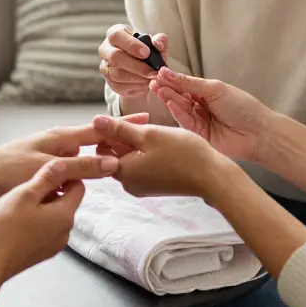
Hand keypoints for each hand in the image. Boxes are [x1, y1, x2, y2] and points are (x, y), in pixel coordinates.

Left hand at [0, 114, 148, 204]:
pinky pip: (66, 176)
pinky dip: (71, 184)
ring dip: (88, 172)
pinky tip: (72, 193)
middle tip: (134, 152)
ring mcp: (50, 157)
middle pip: (92, 146)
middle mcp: (57, 144)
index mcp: (61, 137)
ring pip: (79, 165)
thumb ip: (82, 166)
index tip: (145, 118)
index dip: (123, 125)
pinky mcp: (42, 171)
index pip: (100, 129)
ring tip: (100, 176)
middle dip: (110, 151)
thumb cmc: (9, 169)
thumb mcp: (50, 167)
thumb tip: (113, 163)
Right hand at [0, 158, 110, 281]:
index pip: (79, 187)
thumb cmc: (5, 227)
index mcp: (65, 215)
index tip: (45, 173)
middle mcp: (66, 232)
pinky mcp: (42, 253)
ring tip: (19, 205)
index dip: (64, 176)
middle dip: (52, 192)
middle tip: (27, 188)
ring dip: (43, 208)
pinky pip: (46, 231)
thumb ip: (47, 178)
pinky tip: (17, 221)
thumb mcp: (24, 194)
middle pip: (67, 203)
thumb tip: (63, 164)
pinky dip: (37, 223)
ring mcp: (54, 245)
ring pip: (55, 217)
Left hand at [92, 115, 233, 199]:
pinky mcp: (153, 186)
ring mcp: (140, 186)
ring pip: (129, 158)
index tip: (134, 120)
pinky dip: (146, 153)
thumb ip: (119, 129)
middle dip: (125, 134)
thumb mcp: (149, 134)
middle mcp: (127, 183)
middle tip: (145, 121)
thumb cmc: (183, 154)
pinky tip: (162, 144)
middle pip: (115, 152)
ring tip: (155, 131)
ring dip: (137, 142)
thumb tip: (94, 121)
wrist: (212, 177)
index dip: (114, 128)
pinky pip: (141, 166)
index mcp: (122, 171)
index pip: (102, 145)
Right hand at [98, 24, 168, 97]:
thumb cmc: (147, 49)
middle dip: (136, 66)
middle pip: (114, 56)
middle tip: (153, 71)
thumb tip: (157, 43)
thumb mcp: (154, 42)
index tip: (147, 53)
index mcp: (114, 34)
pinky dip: (136, 87)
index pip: (116, 35)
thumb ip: (159, 41)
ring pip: (116, 74)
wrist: (140, 66)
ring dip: (137, 78)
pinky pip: (119, 86)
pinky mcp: (109, 82)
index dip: (131, 45)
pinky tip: (147, 83)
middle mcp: (105, 49)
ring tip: (152, 78)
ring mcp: (105, 67)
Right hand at [145, 68, 272, 162]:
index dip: (172, 80)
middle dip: (167, 89)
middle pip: (180, 97)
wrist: (258, 133)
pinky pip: (185, 122)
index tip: (158, 74)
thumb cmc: (242, 107)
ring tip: (159, 90)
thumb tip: (168, 72)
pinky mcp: (198, 136)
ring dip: (170, 99)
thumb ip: (190, 83)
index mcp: (207, 93)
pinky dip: (178, 112)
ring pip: (180, 109)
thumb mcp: (215, 89)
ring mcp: (199, 122)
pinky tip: (171, 103)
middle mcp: (201, 107)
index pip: (185, 85)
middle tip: (153, 83)